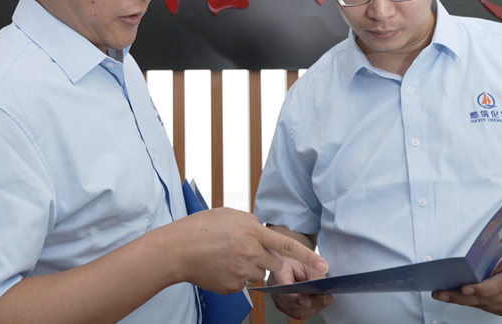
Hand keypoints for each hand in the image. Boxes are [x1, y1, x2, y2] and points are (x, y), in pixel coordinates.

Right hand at [168, 207, 328, 294]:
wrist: (177, 250)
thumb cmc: (201, 228)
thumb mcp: (230, 215)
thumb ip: (251, 223)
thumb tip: (262, 232)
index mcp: (252, 232)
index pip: (287, 245)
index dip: (308, 256)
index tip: (324, 266)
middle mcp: (251, 253)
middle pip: (275, 262)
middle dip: (267, 258)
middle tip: (246, 250)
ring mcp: (242, 272)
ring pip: (259, 274)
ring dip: (251, 268)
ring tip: (228, 257)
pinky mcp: (233, 287)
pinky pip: (244, 284)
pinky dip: (236, 277)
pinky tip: (221, 266)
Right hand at [267, 256, 332, 318]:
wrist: (295, 262)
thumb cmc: (299, 260)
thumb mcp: (309, 263)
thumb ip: (315, 275)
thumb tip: (323, 290)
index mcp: (278, 270)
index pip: (283, 286)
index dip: (295, 297)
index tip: (307, 302)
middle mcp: (274, 285)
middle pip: (290, 302)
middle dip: (311, 303)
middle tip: (327, 299)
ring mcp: (277, 297)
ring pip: (294, 311)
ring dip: (312, 308)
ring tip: (324, 300)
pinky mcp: (283, 305)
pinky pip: (296, 314)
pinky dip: (309, 311)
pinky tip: (317, 304)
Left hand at [431, 248, 501, 316]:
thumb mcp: (500, 255)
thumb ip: (485, 264)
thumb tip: (461, 272)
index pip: (498, 285)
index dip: (481, 289)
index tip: (464, 289)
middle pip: (486, 299)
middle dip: (460, 297)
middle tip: (441, 294)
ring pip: (483, 305)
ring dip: (462, 301)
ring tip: (443, 295)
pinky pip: (486, 308)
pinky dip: (472, 302)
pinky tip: (459, 298)